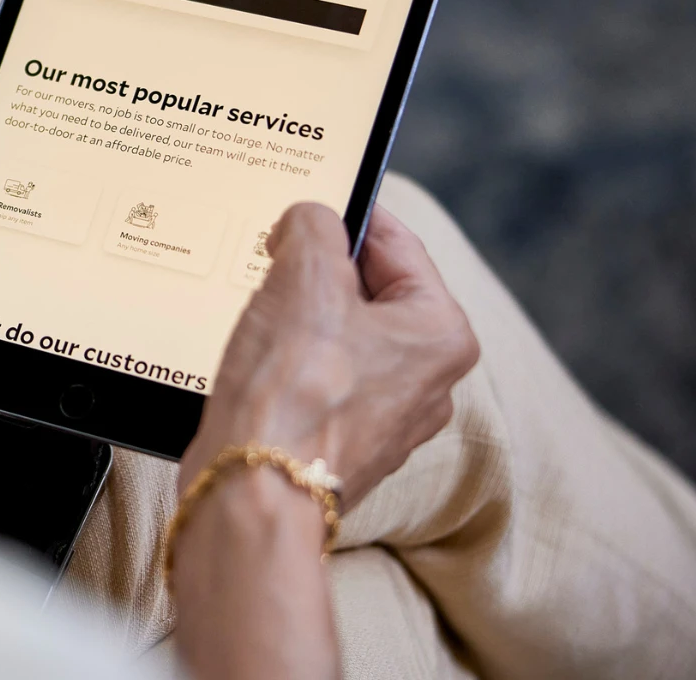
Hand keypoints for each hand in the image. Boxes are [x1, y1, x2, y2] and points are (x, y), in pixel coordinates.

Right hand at [181, 202, 479, 508]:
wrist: (253, 492)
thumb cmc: (293, 391)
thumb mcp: (303, 274)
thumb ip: (312, 225)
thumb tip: (307, 221)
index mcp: (442, 333)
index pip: (393, 242)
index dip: (341, 215)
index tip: (302, 205)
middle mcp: (428, 380)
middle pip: (364, 289)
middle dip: (313, 272)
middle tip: (271, 263)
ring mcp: (386, 418)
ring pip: (336, 334)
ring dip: (295, 318)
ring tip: (260, 319)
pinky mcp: (342, 442)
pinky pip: (316, 378)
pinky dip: (285, 363)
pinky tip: (256, 364)